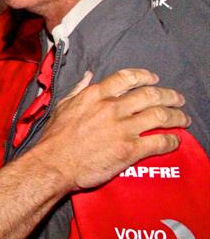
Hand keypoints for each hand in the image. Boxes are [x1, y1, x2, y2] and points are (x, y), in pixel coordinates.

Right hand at [32, 68, 188, 190]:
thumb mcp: (63, 105)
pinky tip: (175, 141)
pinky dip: (172, 141)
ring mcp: (122, 128)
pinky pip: (159, 142)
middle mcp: (112, 108)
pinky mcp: (130, 150)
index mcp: (96, 95)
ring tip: (183, 118)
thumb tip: (88, 75)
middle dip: (169, 96)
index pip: (127, 78)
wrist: (54, 163)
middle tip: (177, 99)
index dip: (145, 77)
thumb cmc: (55, 137)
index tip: (154, 80)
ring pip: (160, 116)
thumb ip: (79, 89)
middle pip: (150, 95)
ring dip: (177, 116)